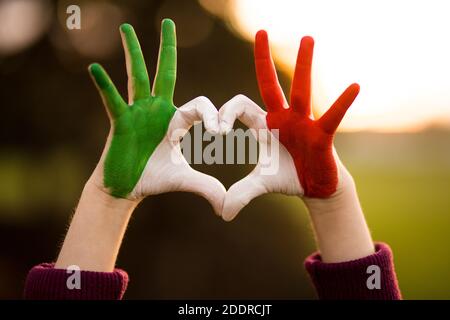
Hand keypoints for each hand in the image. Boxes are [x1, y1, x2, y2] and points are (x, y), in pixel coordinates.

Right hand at [88, 20, 224, 214]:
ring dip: (132, 53)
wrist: (128, 189)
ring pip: (136, 77)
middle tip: (168, 22)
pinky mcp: (119, 122)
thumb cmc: (155, 179)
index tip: (220, 134)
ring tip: (127, 29)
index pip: (199, 106)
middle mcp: (157, 110)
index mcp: (177, 121)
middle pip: (164, 73)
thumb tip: (227, 205)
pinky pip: (112, 101)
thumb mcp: (184, 180)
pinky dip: (104, 86)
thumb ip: (206, 186)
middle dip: (167, 49)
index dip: (212, 117)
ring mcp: (137, 113)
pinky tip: (96, 69)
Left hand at [220, 31, 358, 220]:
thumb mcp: (260, 184)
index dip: (226, 114)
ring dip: (304, 65)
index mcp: (262, 125)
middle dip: (263, 60)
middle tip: (260, 31)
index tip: (217, 130)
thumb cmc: (285, 179)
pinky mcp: (322, 135)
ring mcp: (303, 123)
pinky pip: (331, 117)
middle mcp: (281, 118)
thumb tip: (222, 214)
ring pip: (302, 90)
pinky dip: (341, 103)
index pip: (239, 107)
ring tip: (307, 38)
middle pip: (269, 84)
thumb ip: (241, 193)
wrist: (313, 187)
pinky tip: (354, 86)